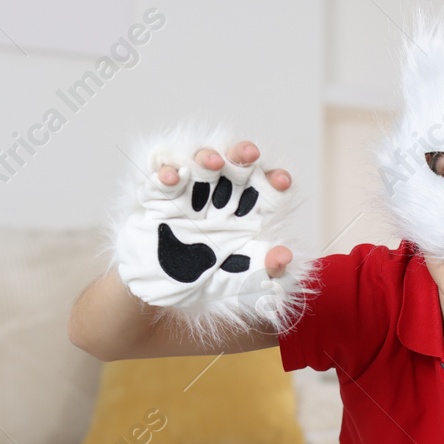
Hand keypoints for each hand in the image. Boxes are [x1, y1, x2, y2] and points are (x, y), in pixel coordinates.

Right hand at [156, 140, 293, 278]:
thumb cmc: (204, 281)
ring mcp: (190, 197)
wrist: (161, 290)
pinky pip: (161, 179)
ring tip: (215, 162)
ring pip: (199, 164)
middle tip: (251, 153)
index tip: (282, 181)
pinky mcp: (159, 199)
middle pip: (234, 168)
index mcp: (244, 217)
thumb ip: (262, 270)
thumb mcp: (238, 282)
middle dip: (243, 156)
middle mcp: (220, 201)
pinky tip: (172, 178)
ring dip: (206, 157)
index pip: (265, 192)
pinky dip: (165, 174)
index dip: (274, 181)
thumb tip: (284, 256)